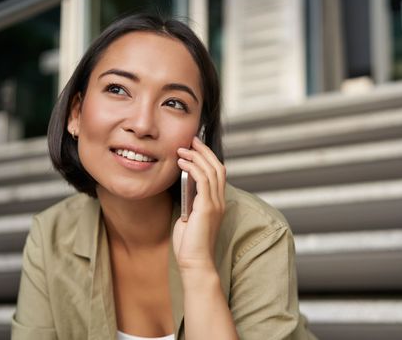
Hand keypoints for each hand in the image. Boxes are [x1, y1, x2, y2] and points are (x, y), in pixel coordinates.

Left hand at [174, 136, 225, 270]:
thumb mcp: (189, 217)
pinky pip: (203, 180)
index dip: (208, 157)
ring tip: (182, 149)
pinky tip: (182, 162)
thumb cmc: (189, 244)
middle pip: (217, 167)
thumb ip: (190, 201)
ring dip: (196, 157)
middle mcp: (220, 201)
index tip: (195, 146)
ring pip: (211, 170)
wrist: (194, 262)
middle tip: (191, 140)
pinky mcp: (206, 208)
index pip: (217, 173)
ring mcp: (215, 204)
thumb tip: (184, 186)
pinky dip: (192, 168)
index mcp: (217, 203)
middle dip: (204, 151)